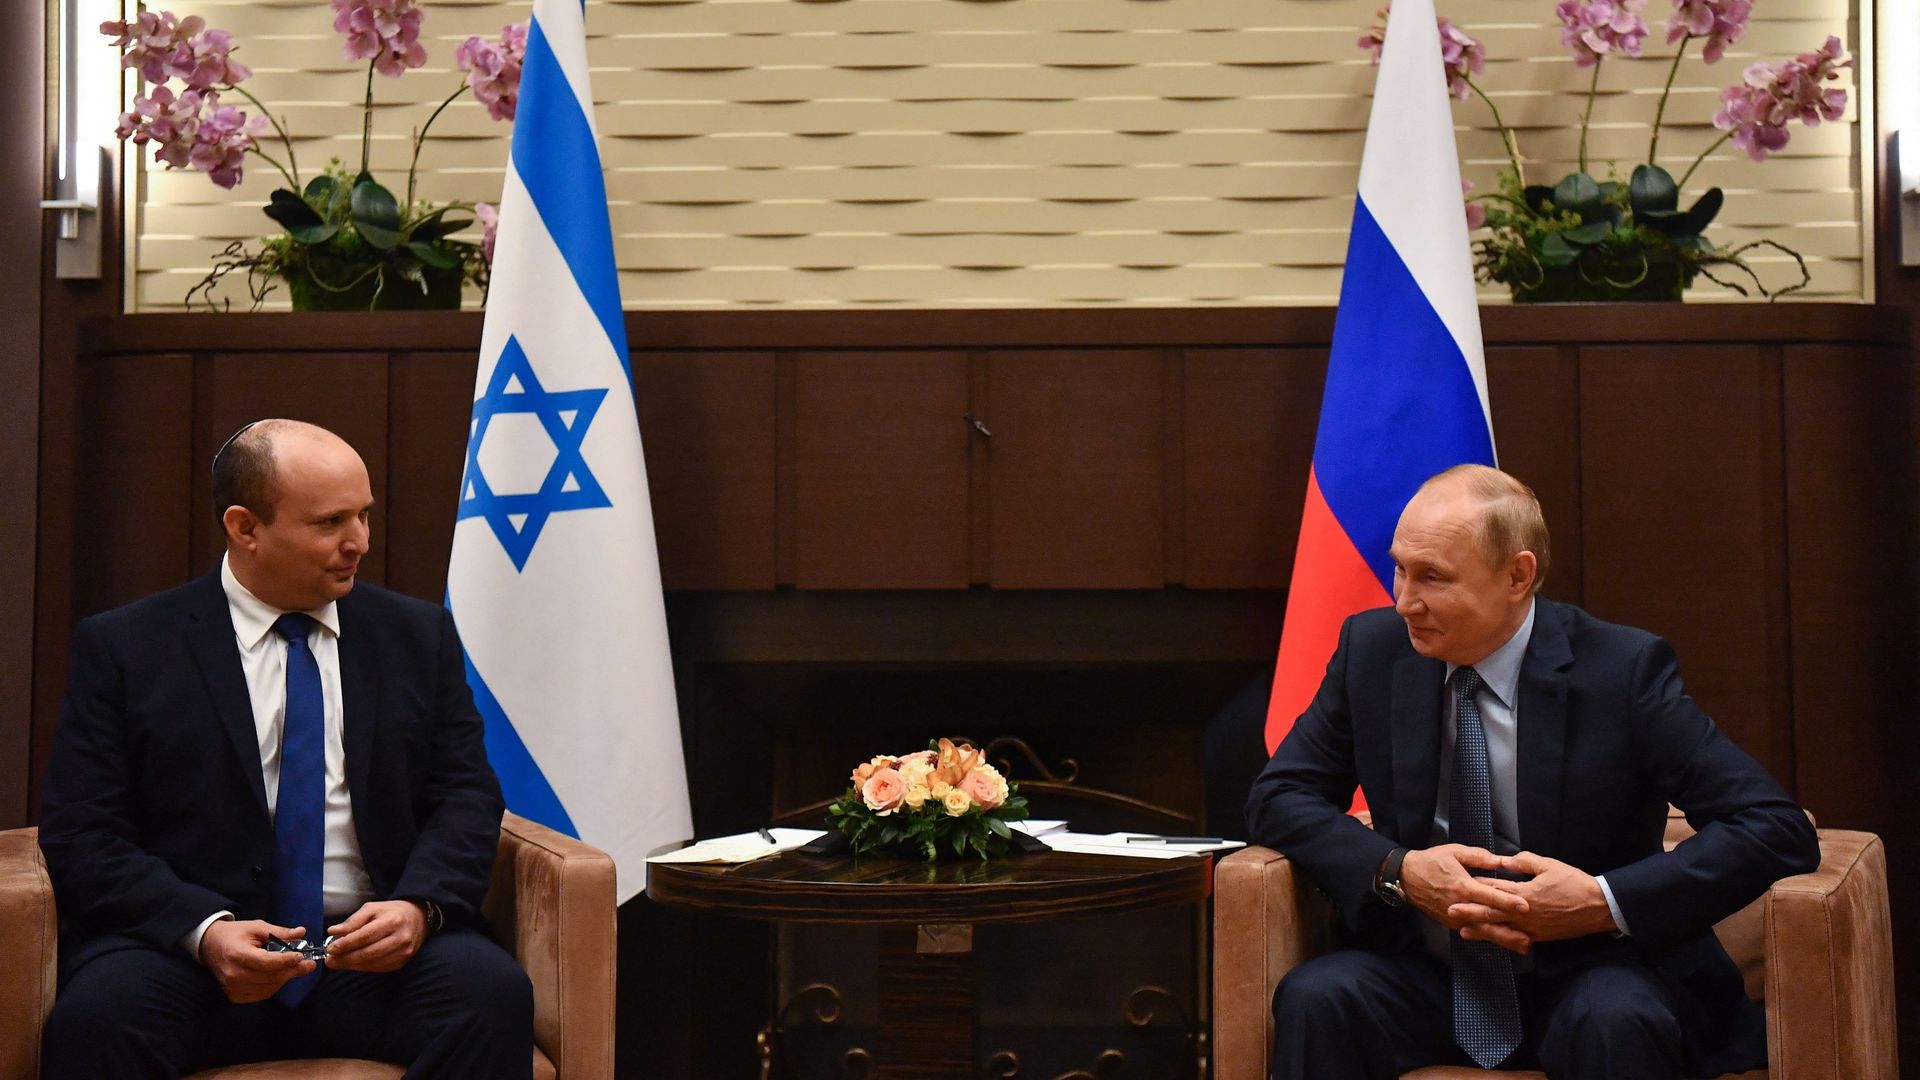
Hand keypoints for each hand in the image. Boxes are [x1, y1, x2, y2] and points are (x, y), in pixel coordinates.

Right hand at [199, 918, 315, 1002]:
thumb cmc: (235, 934)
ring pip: (269, 987)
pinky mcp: (235, 996)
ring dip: (285, 978)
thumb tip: (301, 932)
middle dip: (292, 970)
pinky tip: (279, 976)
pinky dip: (274, 986)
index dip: (286, 960)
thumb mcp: (257, 927)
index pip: (266, 962)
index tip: (301, 956)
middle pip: (270, 977)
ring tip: (295, 968)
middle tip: (309, 964)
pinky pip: (262, 994)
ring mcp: (233, 988)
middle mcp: (234, 974)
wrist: (210, 946)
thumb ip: (280, 932)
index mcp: (238, 954)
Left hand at [324, 900, 428, 972]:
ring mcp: (403, 952)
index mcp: (392, 921)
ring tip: (337, 962)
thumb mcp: (372, 908)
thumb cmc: (391, 912)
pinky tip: (353, 963)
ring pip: (372, 963)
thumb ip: (353, 921)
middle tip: (329, 960)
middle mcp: (400, 938)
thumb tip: (333, 932)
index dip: (346, 944)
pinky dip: (362, 967)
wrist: (418, 919)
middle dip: (345, 959)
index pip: (365, 936)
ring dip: (351, 965)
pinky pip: (378, 968)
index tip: (330, 949)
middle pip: (368, 953)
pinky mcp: (402, 962)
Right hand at [1400, 844, 1530, 949]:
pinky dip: (1490, 937)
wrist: (1406, 877)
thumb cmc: (1431, 862)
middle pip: (1488, 921)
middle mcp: (1460, 906)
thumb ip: (1478, 857)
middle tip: (1529, 938)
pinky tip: (1505, 941)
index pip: (1489, 896)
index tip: (1526, 906)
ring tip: (1522, 946)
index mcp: (1462, 886)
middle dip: (1510, 930)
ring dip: (1503, 939)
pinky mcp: (1451, 923)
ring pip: (1482, 931)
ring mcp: (1454, 918)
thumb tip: (1500, 861)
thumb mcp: (1454, 852)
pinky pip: (1473, 931)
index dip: (1508, 901)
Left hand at [1448, 851, 1616, 946]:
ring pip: (1502, 930)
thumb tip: (1505, 860)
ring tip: (1464, 932)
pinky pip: (1517, 939)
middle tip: (1451, 912)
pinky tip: (1494, 941)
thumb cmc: (1574, 883)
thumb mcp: (1549, 865)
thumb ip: (1525, 862)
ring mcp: (1532, 928)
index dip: (1477, 887)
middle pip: (1493, 912)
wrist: (1598, 907)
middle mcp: (1525, 913)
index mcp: (1525, 892)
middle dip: (1470, 912)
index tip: (1460, 885)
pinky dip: (1503, 940)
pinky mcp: (1540, 937)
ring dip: (1482, 931)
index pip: (1496, 889)